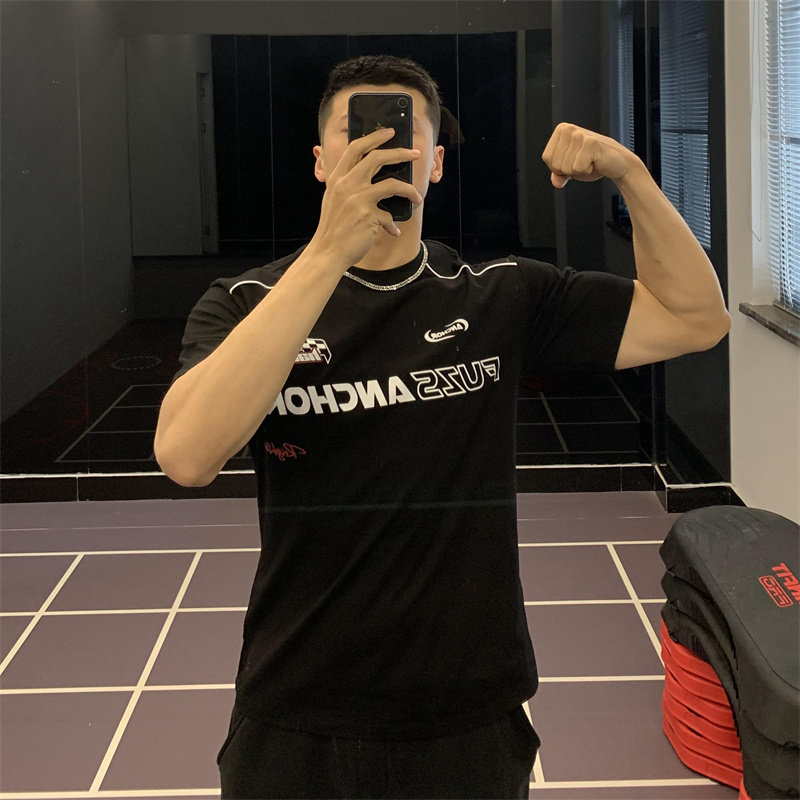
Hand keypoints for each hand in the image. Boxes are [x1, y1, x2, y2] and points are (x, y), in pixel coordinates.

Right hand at [309, 127, 422, 268]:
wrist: (328, 252)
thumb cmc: (332, 227)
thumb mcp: (333, 199)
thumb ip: (346, 185)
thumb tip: (367, 175)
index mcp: (337, 178)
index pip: (356, 148)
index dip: (374, 137)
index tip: (389, 133)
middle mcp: (347, 185)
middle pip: (377, 158)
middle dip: (400, 153)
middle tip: (414, 153)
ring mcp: (358, 199)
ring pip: (392, 184)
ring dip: (409, 190)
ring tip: (417, 196)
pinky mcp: (368, 215)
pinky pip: (389, 216)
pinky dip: (393, 225)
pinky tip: (393, 231)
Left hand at [542, 123, 639, 188]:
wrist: (615, 162)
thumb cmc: (592, 162)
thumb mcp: (569, 169)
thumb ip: (558, 175)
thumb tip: (556, 181)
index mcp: (561, 130)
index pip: (547, 158)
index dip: (558, 167)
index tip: (572, 161)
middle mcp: (569, 129)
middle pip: (555, 164)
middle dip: (568, 170)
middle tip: (582, 162)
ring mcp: (580, 135)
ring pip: (565, 168)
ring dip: (578, 170)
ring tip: (588, 161)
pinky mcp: (591, 143)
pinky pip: (578, 168)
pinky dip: (586, 171)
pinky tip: (594, 162)